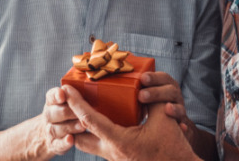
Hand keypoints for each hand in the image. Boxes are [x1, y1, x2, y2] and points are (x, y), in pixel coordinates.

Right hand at [40, 86, 85, 155]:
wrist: (54, 132)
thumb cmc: (68, 112)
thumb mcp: (70, 102)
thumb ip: (78, 96)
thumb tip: (97, 89)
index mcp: (52, 102)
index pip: (51, 96)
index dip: (56, 95)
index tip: (62, 94)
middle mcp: (49, 115)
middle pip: (52, 113)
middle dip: (67, 112)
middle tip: (81, 113)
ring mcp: (50, 130)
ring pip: (55, 129)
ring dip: (69, 127)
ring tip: (82, 126)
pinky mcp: (54, 144)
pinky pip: (57, 144)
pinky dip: (64, 142)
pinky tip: (71, 140)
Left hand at [63, 84, 198, 160]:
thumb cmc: (173, 149)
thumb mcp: (163, 119)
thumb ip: (152, 100)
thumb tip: (142, 84)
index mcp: (119, 142)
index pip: (89, 120)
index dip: (76, 103)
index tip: (66, 89)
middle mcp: (112, 152)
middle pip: (79, 138)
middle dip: (70, 120)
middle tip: (65, 103)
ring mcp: (115, 159)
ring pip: (88, 144)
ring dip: (81, 128)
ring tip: (78, 110)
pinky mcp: (120, 160)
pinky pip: (99, 146)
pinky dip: (93, 133)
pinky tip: (98, 121)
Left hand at [138, 72, 217, 159]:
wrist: (172, 126)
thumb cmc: (153, 106)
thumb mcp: (147, 94)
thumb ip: (139, 86)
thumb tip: (122, 70)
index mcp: (166, 87)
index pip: (163, 78)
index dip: (154, 77)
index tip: (142, 78)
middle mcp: (175, 98)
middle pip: (171, 91)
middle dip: (157, 92)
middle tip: (141, 96)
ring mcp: (180, 112)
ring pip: (180, 108)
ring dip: (173, 108)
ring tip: (167, 108)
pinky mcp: (182, 127)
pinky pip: (185, 127)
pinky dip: (183, 127)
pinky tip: (182, 127)